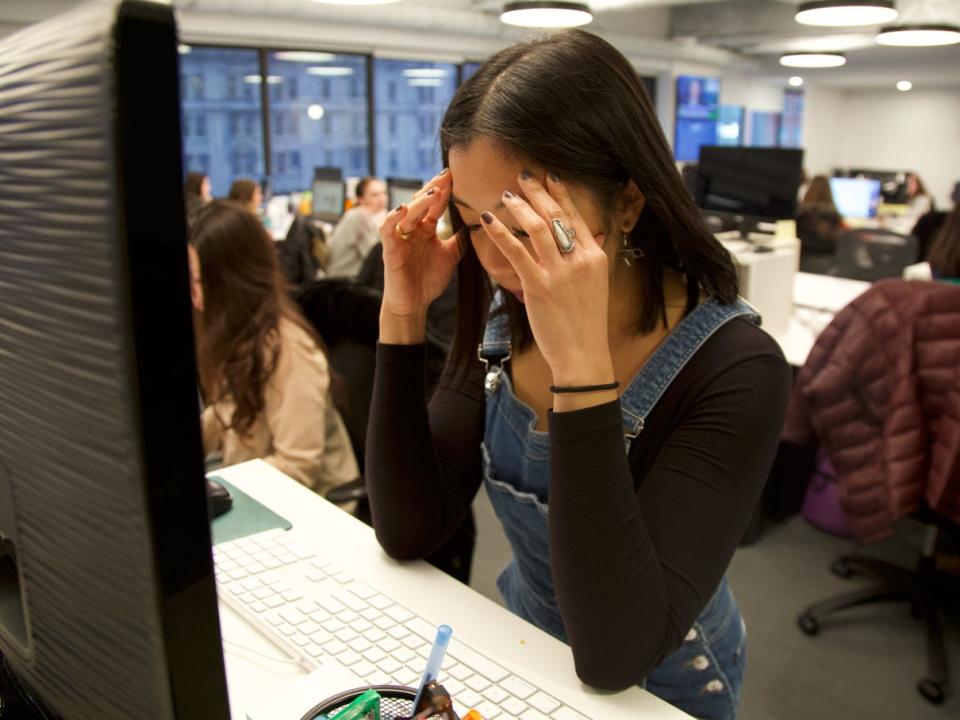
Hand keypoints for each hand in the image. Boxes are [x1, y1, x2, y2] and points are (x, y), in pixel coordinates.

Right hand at [378, 170, 458, 341]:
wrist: (413, 304)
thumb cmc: (428, 280)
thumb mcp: (450, 256)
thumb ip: (460, 239)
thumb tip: (479, 223)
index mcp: (425, 228)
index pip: (435, 204)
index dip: (445, 191)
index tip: (458, 176)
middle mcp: (412, 228)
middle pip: (421, 202)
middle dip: (434, 188)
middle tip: (448, 176)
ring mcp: (399, 236)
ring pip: (407, 212)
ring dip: (420, 201)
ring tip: (435, 192)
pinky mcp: (389, 248)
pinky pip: (387, 228)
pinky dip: (393, 216)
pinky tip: (404, 208)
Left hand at [481, 172, 613, 387]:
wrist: (582, 354)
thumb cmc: (586, 323)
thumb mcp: (597, 286)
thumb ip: (592, 259)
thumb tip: (597, 237)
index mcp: (594, 257)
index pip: (575, 216)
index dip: (560, 194)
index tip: (549, 176)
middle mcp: (579, 259)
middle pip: (556, 215)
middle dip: (538, 191)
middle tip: (523, 175)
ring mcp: (559, 272)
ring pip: (537, 227)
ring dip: (519, 206)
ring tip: (506, 194)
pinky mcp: (538, 286)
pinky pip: (516, 252)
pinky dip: (500, 232)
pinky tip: (487, 220)